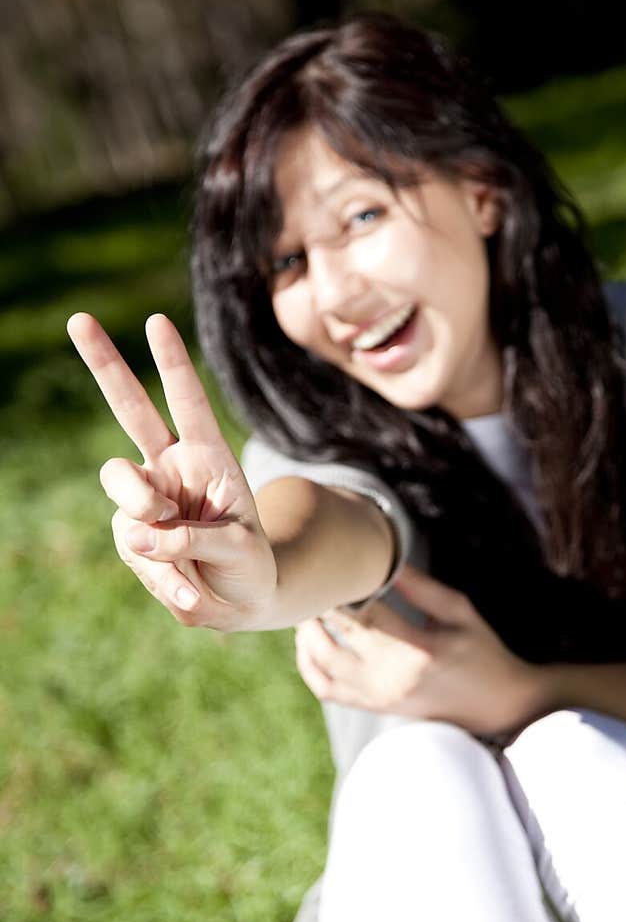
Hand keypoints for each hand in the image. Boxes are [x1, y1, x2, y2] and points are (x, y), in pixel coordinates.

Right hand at [67, 311, 276, 629]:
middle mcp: (172, 467)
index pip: (189, 404)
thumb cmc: (249, 565)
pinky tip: (189, 591)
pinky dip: (163, 576)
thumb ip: (195, 538)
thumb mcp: (240, 550)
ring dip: (146, 514)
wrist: (239, 602)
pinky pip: (134, 547)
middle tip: (80, 319)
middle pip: (131, 408)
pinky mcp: (130, 535)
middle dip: (106, 364)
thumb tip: (140, 536)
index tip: (155, 321)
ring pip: (120, 483)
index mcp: (209, 456)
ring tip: (180, 553)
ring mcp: (145, 499)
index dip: (172, 364)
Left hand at [294, 563, 543, 736]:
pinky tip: (309, 641)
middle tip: (315, 579)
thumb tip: (387, 559)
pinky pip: (325, 689)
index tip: (335, 564)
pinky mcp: (373, 705)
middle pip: (338, 637)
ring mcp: (380, 696)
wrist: (494, 705)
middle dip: (320, 606)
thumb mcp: (460, 612)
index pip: (367, 613)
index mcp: (420, 650)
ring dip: (308, 633)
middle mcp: (394, 677)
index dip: (344, 588)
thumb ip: (422, 587)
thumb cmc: (480, 650)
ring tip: (311, 605)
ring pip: (323, 664)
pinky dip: (308, 666)